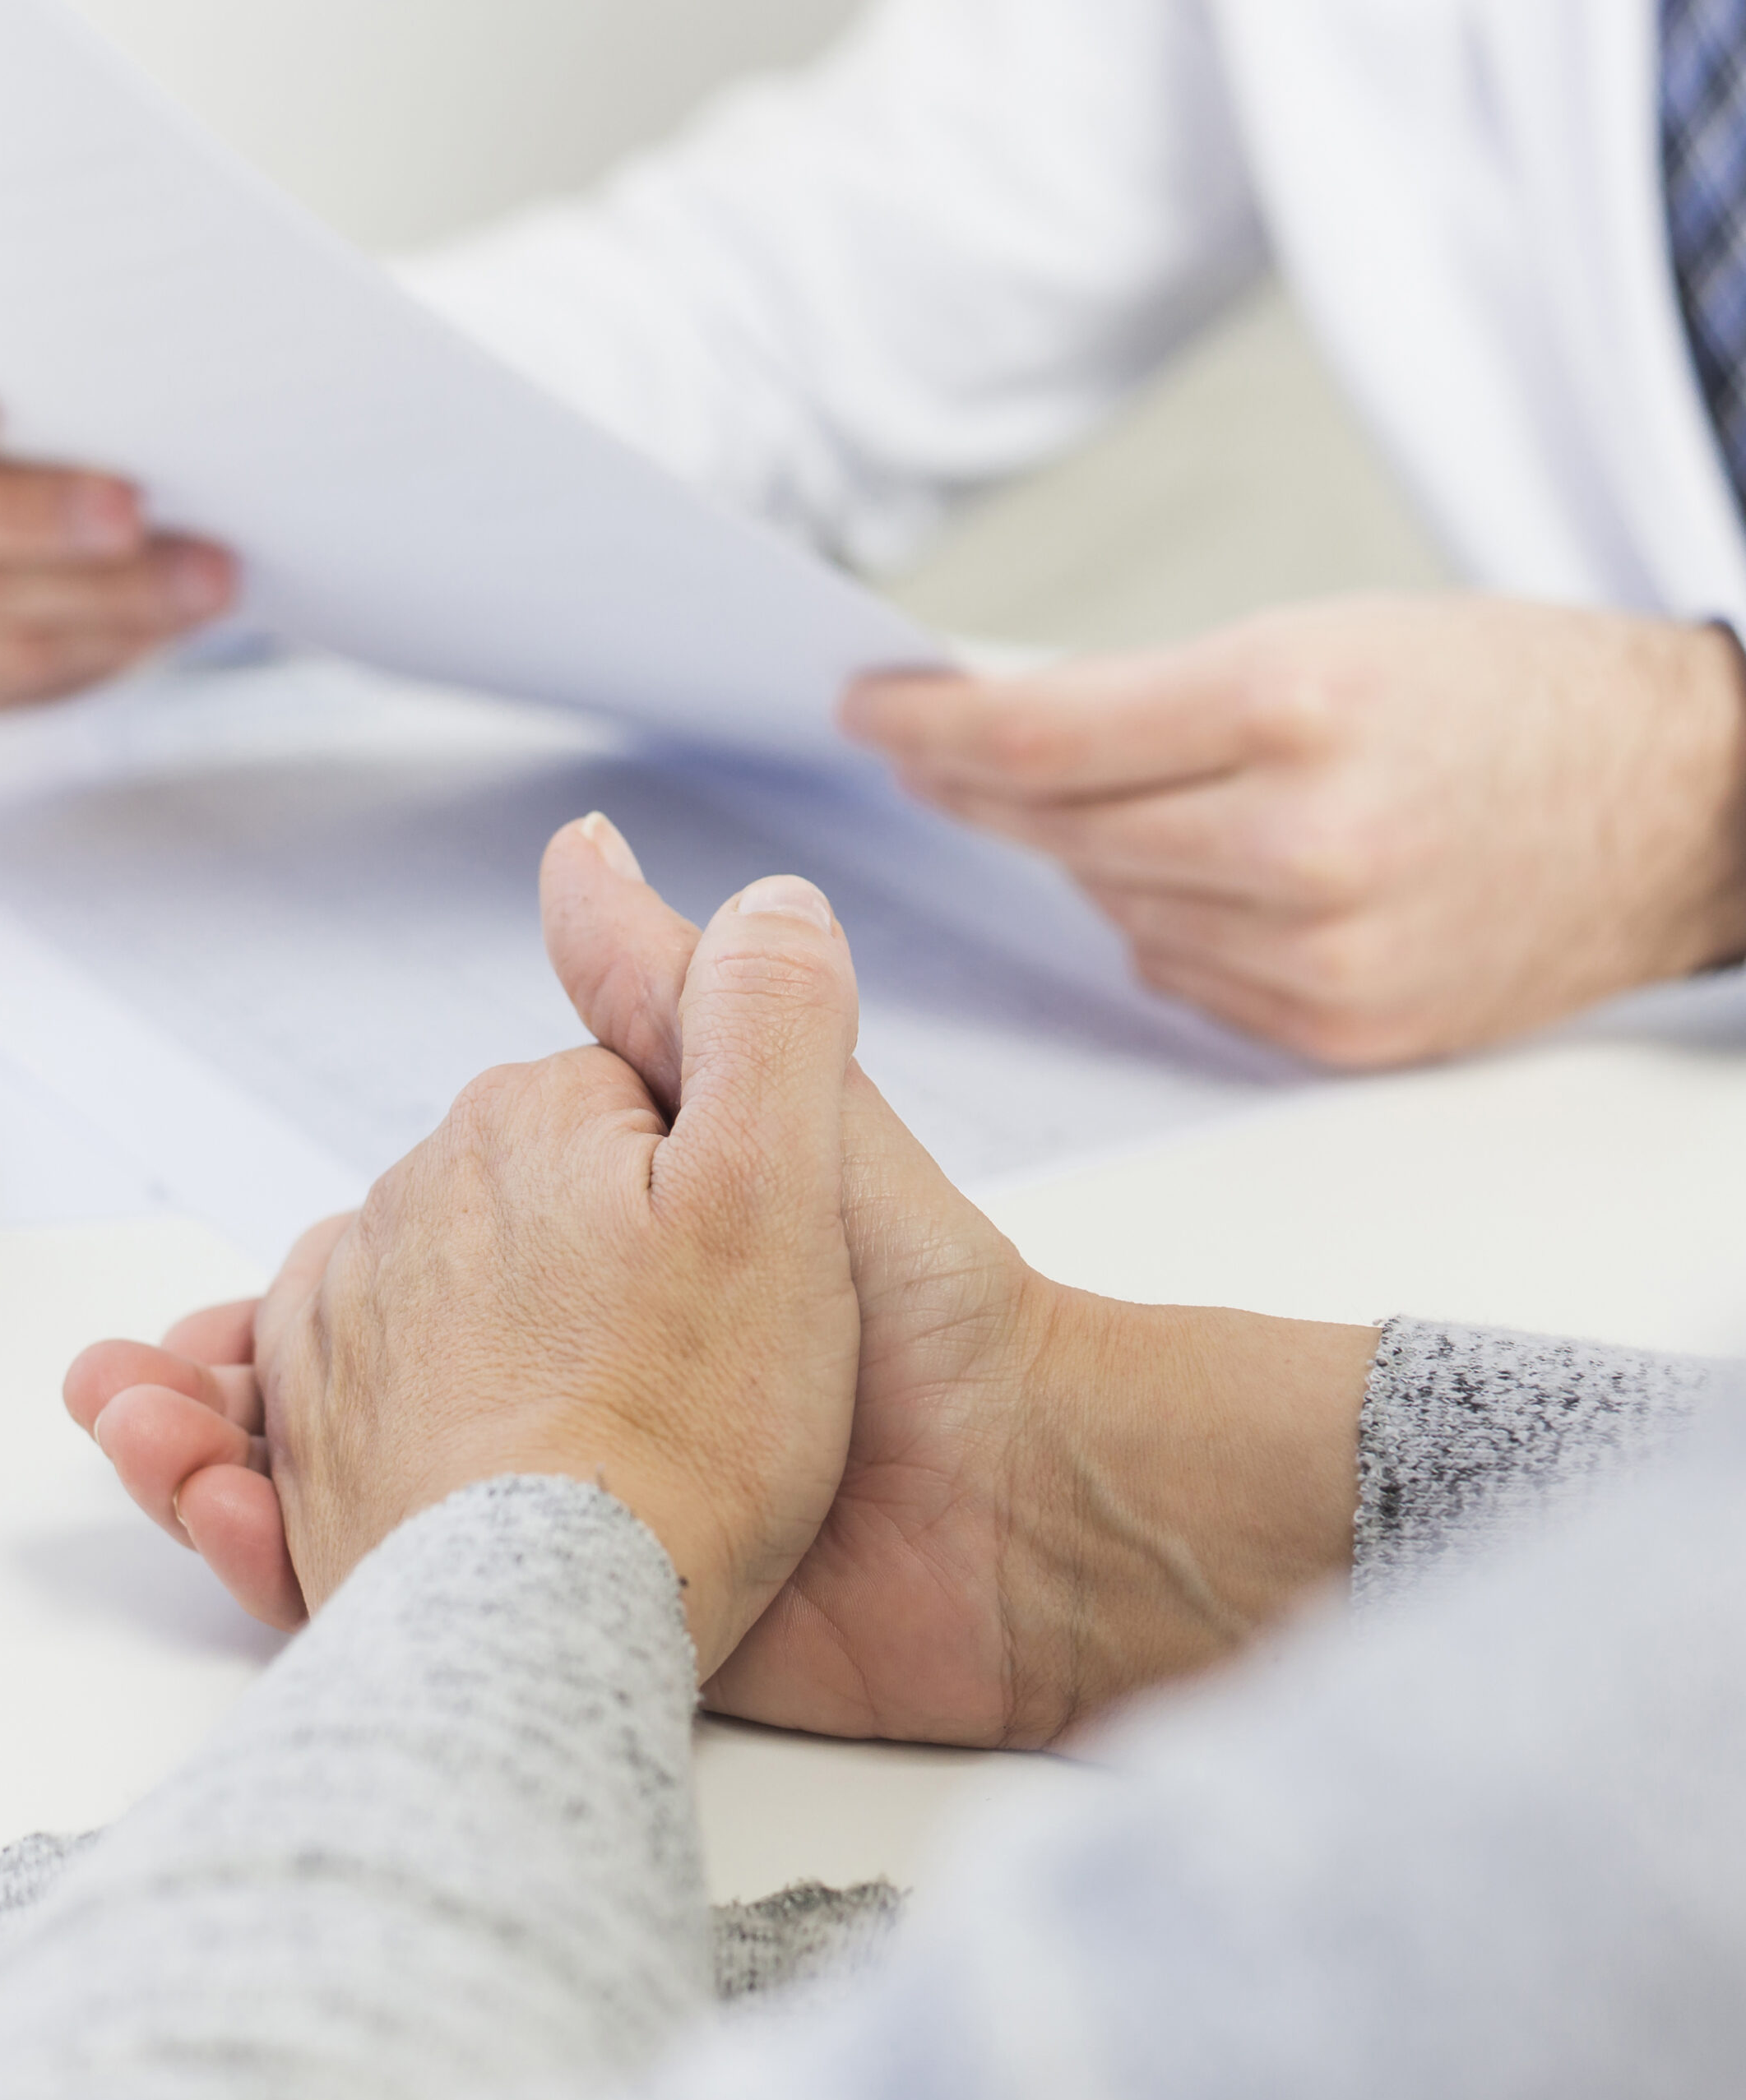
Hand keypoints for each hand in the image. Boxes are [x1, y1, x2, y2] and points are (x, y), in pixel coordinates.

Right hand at [0, 304, 238, 705]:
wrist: (27, 502)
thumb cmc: (32, 404)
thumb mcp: (27, 362)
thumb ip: (46, 360)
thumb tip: (149, 378)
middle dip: (31, 515)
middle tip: (133, 510)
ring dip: (102, 593)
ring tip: (203, 578)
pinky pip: (3, 665)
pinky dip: (97, 644)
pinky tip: (165, 625)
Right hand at [71, 819, 1372, 1745]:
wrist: (1016, 1526)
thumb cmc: (922, 1312)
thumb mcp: (780, 1125)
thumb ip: (678, 997)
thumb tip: (575, 847)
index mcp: (610, 1265)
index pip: (425, 1250)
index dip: (324, 1260)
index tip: (246, 1274)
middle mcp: (577, 1372)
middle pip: (357, 1368)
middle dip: (232, 1367)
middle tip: (134, 1375)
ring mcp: (568, 1490)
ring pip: (350, 1475)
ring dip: (223, 1455)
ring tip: (139, 1424)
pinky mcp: (573, 1601)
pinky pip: (406, 1591)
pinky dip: (292, 1559)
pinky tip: (223, 1519)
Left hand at [843, 593, 1745, 1066]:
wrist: (1680, 803)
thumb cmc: (1503, 695)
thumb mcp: (1328, 634)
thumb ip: (1156, 700)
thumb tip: (998, 740)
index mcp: (1294, 702)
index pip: (1039, 737)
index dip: (930, 729)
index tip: (870, 712)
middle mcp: (1301, 840)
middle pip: (1059, 831)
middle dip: (976, 789)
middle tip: (921, 758)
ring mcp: (1322, 954)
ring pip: (1112, 908)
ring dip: (1077, 858)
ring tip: (1086, 807)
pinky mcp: (1339, 1031)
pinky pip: (1179, 977)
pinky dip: (1156, 924)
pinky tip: (1172, 882)